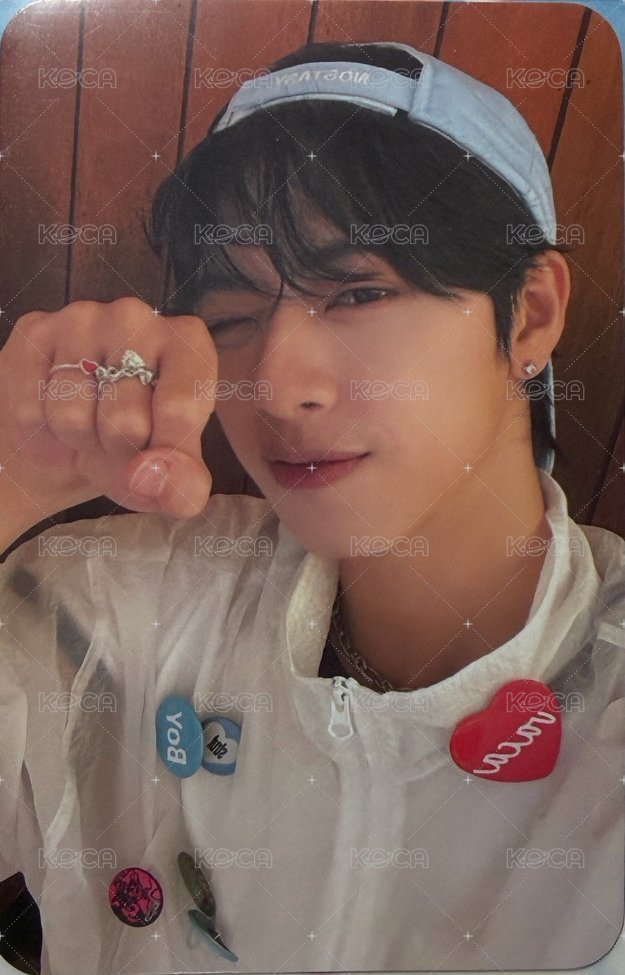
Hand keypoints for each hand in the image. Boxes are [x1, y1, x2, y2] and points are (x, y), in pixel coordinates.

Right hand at [0, 297, 217, 518]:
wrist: (64, 445)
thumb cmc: (132, 450)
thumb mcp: (168, 477)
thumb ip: (185, 484)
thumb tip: (161, 479)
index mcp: (188, 344)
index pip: (181, 411)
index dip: (161, 454)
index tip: (154, 456)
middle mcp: (138, 318)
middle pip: (126, 419)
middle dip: (116, 448)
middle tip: (115, 438)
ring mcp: (83, 319)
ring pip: (73, 414)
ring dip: (78, 438)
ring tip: (87, 423)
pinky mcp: (34, 332)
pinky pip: (32, 408)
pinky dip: (41, 428)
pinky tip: (53, 411)